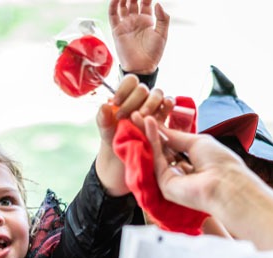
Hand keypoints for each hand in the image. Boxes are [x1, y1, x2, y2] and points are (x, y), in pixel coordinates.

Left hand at [95, 74, 172, 194]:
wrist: (125, 162)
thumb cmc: (115, 142)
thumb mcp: (106, 131)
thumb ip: (103, 119)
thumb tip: (105, 106)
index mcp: (125, 97)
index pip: (130, 82)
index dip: (124, 89)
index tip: (116, 102)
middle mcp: (139, 100)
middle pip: (144, 89)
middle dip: (136, 100)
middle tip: (129, 117)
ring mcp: (152, 109)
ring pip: (158, 94)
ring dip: (152, 103)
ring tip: (144, 117)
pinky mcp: (163, 120)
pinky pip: (169, 105)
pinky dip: (168, 104)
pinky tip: (166, 108)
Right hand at [109, 0, 169, 73]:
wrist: (142, 66)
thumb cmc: (153, 54)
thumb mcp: (162, 34)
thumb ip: (163, 18)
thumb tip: (158, 3)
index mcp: (147, 20)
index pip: (145, 2)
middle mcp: (136, 20)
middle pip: (133, 1)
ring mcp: (126, 24)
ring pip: (122, 6)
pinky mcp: (117, 30)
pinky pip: (113, 14)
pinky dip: (113, 5)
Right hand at [138, 115, 248, 212]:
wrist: (226, 184)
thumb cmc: (220, 162)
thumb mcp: (197, 142)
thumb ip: (176, 137)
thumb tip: (159, 128)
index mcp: (192, 165)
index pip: (172, 147)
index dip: (161, 132)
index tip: (151, 117)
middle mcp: (181, 174)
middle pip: (161, 151)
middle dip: (150, 132)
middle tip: (136, 114)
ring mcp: (171, 180)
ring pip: (155, 154)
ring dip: (147, 133)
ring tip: (136, 115)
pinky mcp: (164, 185)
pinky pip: (156, 159)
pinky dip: (152, 140)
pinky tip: (149, 123)